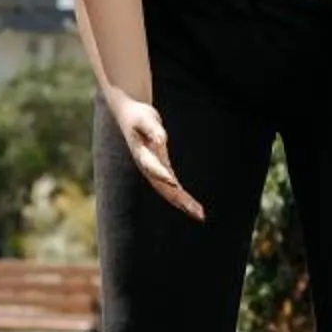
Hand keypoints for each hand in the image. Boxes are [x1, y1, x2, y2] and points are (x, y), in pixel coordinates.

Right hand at [112, 96, 203, 219]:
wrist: (130, 116)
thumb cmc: (138, 116)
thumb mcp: (144, 119)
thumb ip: (153, 130)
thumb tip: (162, 140)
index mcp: (141, 155)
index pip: (152, 167)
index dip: (162, 175)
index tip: (174, 183)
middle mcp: (148, 168)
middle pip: (164, 187)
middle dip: (180, 200)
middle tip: (197, 212)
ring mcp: (154, 171)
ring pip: (169, 192)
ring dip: (184, 203)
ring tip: (201, 215)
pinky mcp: (162, 170)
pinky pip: (173, 187)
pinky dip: (183, 197)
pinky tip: (194, 207)